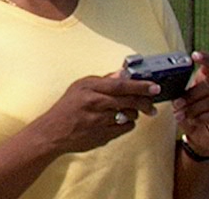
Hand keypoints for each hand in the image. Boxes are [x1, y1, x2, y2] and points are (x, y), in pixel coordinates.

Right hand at [39, 72, 160, 153]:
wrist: (54, 131)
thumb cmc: (67, 107)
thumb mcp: (80, 87)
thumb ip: (102, 80)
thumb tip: (122, 73)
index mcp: (89, 87)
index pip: (120, 84)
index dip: (140, 85)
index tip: (154, 86)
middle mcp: (95, 102)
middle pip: (129, 100)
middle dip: (145, 101)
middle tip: (152, 103)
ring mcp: (100, 120)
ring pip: (130, 115)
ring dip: (134, 113)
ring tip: (128, 111)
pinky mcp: (104, 135)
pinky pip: (126, 128)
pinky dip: (127, 124)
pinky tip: (119, 121)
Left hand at [174, 51, 208, 156]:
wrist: (196, 134)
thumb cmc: (187, 111)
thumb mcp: (179, 98)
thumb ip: (175, 90)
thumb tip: (159, 85)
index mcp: (207, 78)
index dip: (205, 57)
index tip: (194, 56)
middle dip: (192, 93)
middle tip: (177, 103)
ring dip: (194, 108)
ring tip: (180, 115)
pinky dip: (201, 118)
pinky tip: (192, 121)